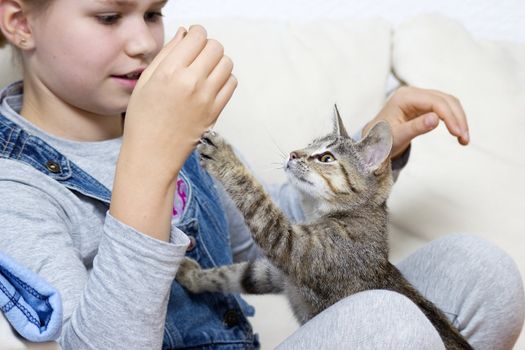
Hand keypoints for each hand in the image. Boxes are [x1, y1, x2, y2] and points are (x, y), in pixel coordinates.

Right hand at [110, 25, 235, 240]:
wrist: (153, 155)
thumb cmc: (143, 120)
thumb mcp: (145, 81)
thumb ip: (167, 54)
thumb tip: (184, 33)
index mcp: (170, 72)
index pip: (197, 36)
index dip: (195, 34)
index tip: (191, 40)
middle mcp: (191, 82)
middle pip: (216, 47)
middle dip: (207, 46)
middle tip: (197, 55)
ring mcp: (207, 98)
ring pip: (227, 63)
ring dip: (218, 61)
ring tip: (204, 70)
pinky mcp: (216, 111)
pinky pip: (231, 83)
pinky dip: (224, 78)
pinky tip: (210, 84)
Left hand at [362, 86, 468, 158]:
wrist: (373, 140)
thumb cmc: (381, 138)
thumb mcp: (396, 136)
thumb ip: (415, 127)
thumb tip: (436, 120)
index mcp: (404, 97)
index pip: (435, 102)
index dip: (450, 117)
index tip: (458, 134)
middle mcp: (413, 93)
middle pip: (445, 100)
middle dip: (458, 118)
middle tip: (465, 139)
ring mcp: (419, 97)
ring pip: (448, 102)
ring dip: (459, 119)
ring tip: (464, 139)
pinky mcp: (424, 104)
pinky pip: (444, 108)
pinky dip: (453, 119)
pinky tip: (457, 132)